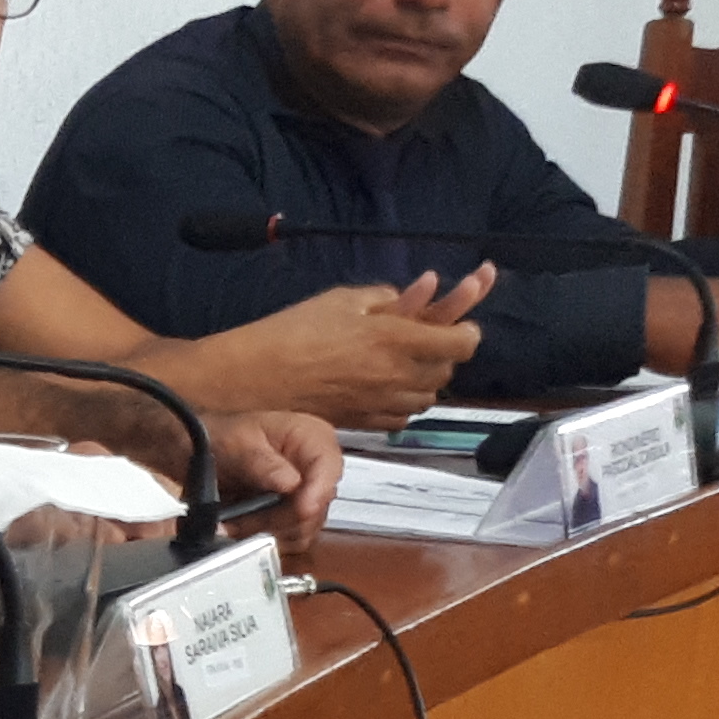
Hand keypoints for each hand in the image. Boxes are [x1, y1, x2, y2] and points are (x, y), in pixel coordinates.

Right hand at [199, 279, 481, 425]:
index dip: (466, 332)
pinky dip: (402, 402)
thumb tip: (411, 297)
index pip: (463, 342)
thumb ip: (386, 298)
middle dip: (444, 353)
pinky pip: (400, 417)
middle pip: (448, 370)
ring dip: (425, 379)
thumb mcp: (341, 299)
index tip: (458, 324)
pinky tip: (385, 388)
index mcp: (395, 338)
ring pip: (427, 397)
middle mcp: (395, 375)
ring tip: (406, 363)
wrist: (252, 377)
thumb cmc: (291, 332)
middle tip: (427, 338)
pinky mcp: (362, 421)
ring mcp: (380, 402)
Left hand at [199, 410, 343, 553]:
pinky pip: (290, 539)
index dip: (317, 493)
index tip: (302, 510)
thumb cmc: (222, 437)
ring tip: (236, 521)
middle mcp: (316, 467)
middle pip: (318, 505)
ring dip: (268, 530)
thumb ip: (263, 464)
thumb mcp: (238, 443)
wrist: (198, 450)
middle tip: (244, 517)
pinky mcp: (293, 515)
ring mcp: (307, 493)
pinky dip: (264, 537)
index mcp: (312, 437)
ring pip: (304, 528)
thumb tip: (291, 484)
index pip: (329, 469)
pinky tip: (241, 526)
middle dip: (280, 517)